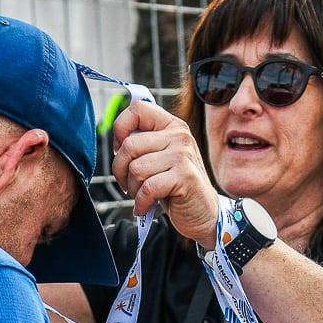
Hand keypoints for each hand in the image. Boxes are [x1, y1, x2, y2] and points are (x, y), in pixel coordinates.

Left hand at [112, 101, 223, 249]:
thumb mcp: (161, 158)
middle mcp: (180, 136)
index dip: (120, 128)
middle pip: (129, 145)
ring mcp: (183, 155)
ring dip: (132, 189)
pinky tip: (144, 207)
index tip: (120, 149)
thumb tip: (118, 140)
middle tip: (127, 183)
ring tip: (141, 196)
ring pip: (136, 169)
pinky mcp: (185, 177)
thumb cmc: (176, 187)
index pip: (137, 109)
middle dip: (119, 170)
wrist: (203, 213)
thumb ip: (145, 143)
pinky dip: (141, 203)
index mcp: (172, 125)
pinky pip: (148, 188)